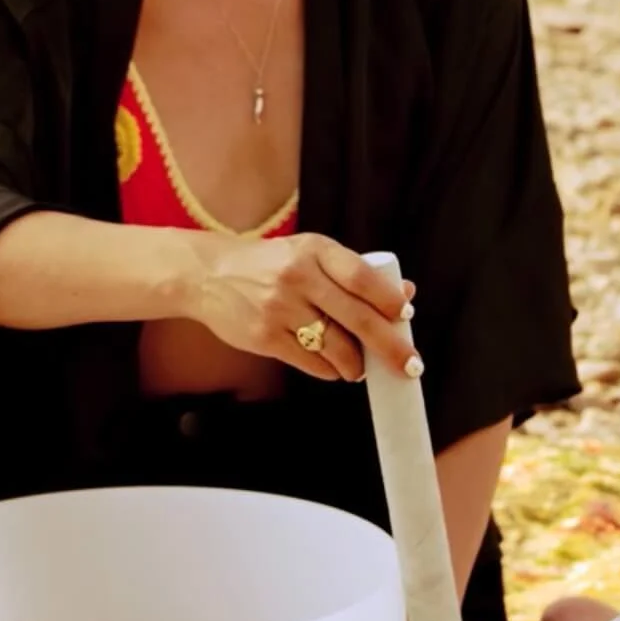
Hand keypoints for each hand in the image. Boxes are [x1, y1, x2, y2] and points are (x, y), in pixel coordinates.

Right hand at [181, 233, 417, 382]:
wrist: (209, 275)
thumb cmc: (271, 265)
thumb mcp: (309, 254)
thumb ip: (353, 273)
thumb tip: (405, 297)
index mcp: (314, 250)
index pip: (362, 277)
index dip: (389, 300)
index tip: (406, 316)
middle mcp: (298, 276)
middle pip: (357, 318)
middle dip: (390, 347)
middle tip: (410, 366)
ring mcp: (279, 308)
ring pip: (336, 347)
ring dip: (357, 364)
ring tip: (360, 367)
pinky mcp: (264, 337)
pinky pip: (311, 362)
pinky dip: (330, 370)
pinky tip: (333, 367)